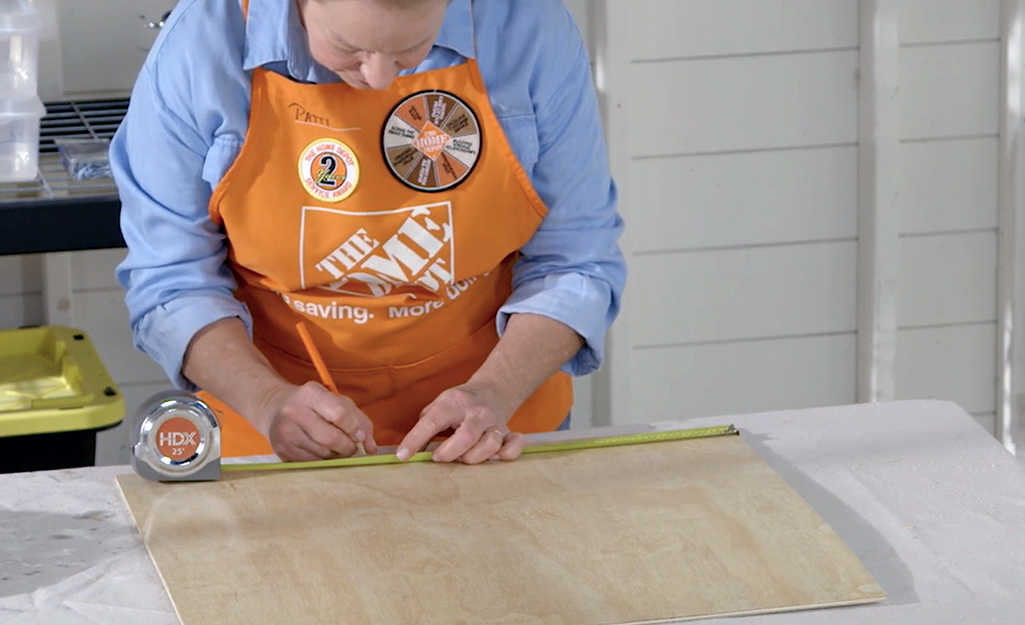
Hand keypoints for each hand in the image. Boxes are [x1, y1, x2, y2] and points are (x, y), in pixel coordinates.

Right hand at [253, 381, 377, 461]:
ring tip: (334, 446)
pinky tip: (321, 451)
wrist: (275, 407)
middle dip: (347, 447)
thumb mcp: (337, 402)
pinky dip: (323, 461)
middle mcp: (294, 411)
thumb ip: (360, 420)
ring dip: (336, 455)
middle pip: (331, 439)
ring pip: (322, 454)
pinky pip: (311, 463)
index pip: (339, 414)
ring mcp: (285, 432)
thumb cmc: (314, 405)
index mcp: (311, 394)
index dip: (354, 428)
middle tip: (350, 446)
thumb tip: (371, 447)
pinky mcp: (281, 450)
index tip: (359, 436)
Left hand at [396, 381, 526, 463]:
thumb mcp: (438, 407)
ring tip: (463, 458)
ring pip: (490, 444)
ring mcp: (495, 423)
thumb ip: (424, 428)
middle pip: (467, 436)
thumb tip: (407, 454)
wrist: (493, 389)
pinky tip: (495, 458)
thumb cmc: (458, 405)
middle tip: (438, 457)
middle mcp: (477, 412)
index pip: (432, 422)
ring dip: (474, 457)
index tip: (402, 456)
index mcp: (453, 403)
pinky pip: (516, 445)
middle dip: (449, 453)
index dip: (415, 440)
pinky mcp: (509, 432)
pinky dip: (508, 454)